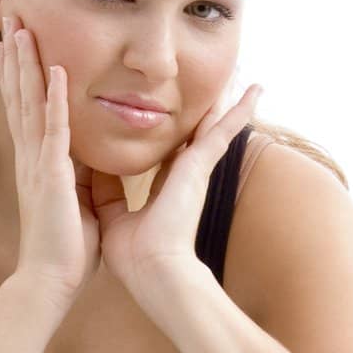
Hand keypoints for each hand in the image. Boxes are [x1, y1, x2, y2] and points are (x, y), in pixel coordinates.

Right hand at [0, 15, 103, 303]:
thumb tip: (89, 165)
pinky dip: (56, 99)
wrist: (51, 281)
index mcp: (37, 165)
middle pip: (20, 96)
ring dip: (26, 65)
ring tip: (20, 29)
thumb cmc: (65, 250)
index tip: (14, 44)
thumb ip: (80, 180)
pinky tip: (57, 70)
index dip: (19, 74)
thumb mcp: (76, 205)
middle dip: (14, 56)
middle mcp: (31, 158)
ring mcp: (38, 165)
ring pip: (31, 104)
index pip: (27, 109)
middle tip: (9, 19)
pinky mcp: (53, 176)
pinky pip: (55, 130)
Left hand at [92, 85, 262, 304]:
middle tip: (220, 89)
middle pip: (199, 137)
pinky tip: (256, 91)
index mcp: (167, 189)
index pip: (171, 157)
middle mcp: (186, 177)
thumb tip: (96, 176)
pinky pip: (223, 131)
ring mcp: (196, 171)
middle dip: (208, 115)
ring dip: (229, 105)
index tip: (175, 123)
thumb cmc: (134, 256)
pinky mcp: (200, 167)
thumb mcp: (113, 218)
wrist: (152, 271)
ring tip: (246, 82)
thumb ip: (107, 196)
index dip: (173, 140)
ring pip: (215, 128)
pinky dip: (239, 112)